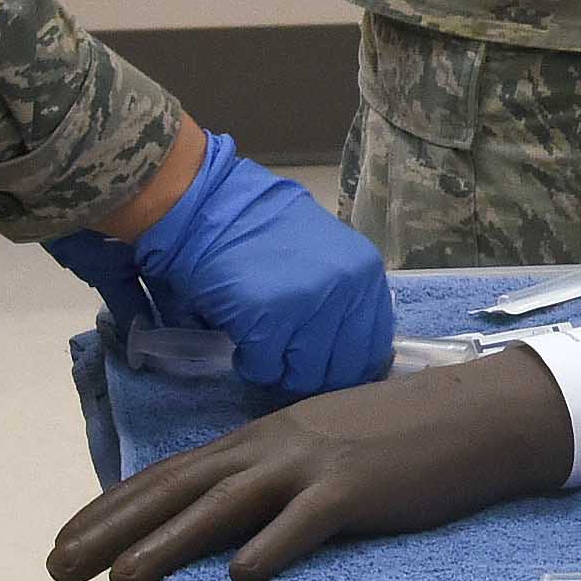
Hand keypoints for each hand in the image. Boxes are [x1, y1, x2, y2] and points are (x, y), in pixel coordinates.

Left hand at [49, 356, 566, 580]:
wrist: (477, 415)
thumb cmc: (403, 439)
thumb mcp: (324, 450)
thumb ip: (274, 482)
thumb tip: (226, 530)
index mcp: (265, 439)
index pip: (175, 473)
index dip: (115, 506)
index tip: (67, 538)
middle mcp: (277, 445)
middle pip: (182, 487)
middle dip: (114, 527)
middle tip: (57, 566)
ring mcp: (316, 463)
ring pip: (227, 504)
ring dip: (170, 541)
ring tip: (121, 579)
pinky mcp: (357, 487)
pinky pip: (307, 520)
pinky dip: (273, 546)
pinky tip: (242, 577)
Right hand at [66, 135, 393, 394]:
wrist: (208, 206)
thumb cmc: (263, 230)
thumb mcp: (327, 255)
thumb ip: (345, 298)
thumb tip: (345, 352)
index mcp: (365, 274)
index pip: (372, 349)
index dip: (343, 363)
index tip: (317, 360)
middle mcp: (346, 290)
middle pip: (341, 369)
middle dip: (311, 370)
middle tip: (284, 357)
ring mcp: (309, 306)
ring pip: (304, 374)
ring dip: (280, 370)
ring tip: (262, 346)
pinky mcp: (267, 320)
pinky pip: (265, 369)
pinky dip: (250, 365)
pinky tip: (241, 343)